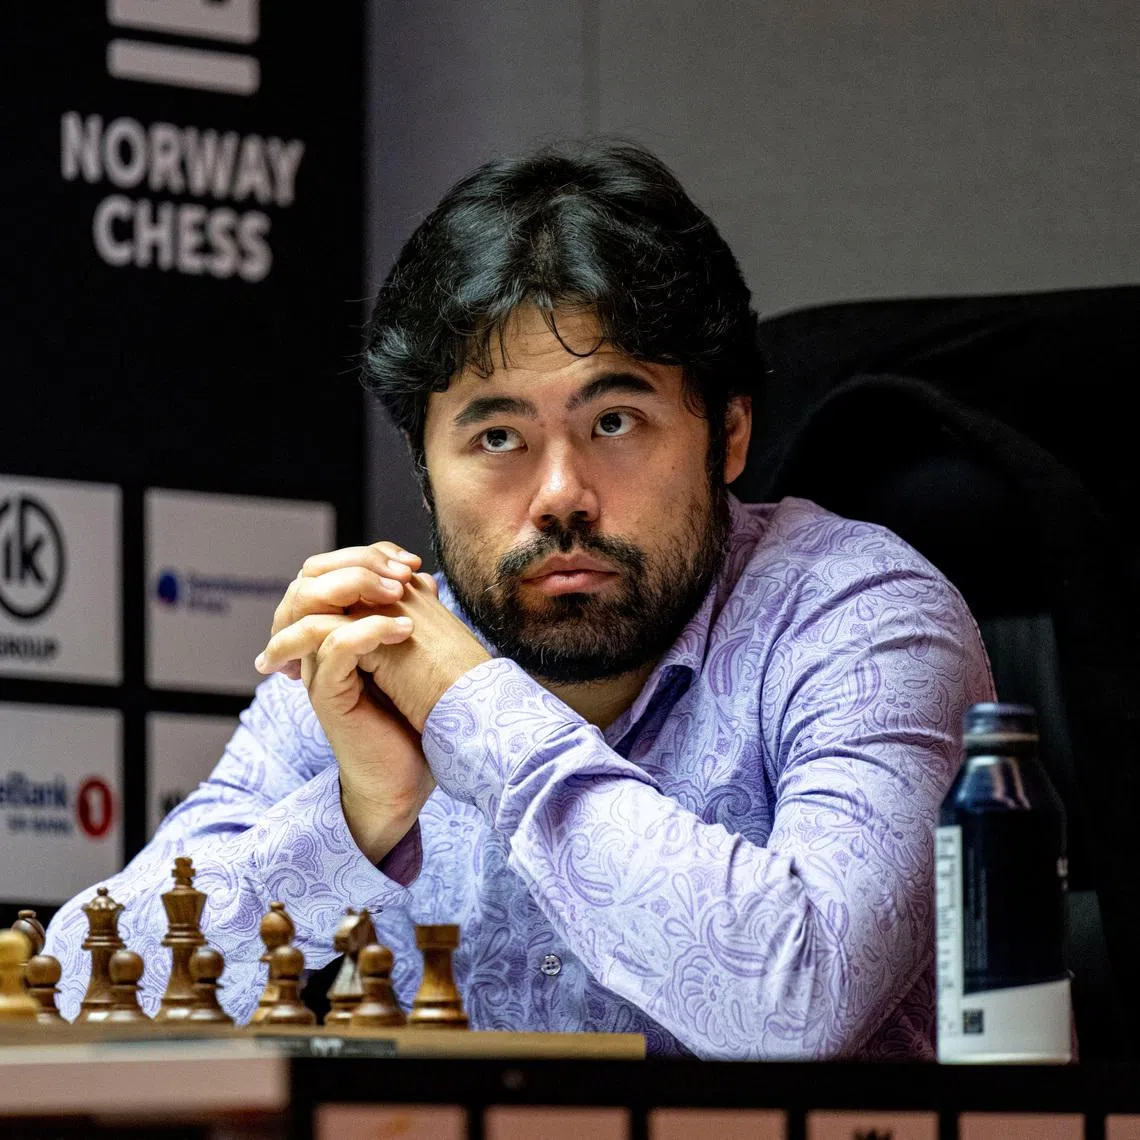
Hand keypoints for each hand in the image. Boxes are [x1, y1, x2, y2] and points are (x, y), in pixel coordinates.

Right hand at [255, 541, 434, 862]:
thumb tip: (420, 575)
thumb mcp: (412, 653)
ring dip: (357, 590)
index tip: (410, 562)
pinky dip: (368, 630)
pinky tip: (403, 631)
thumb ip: (406, 613)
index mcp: (331, 629)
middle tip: (403, 575)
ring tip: (401, 596)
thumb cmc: (412, 717)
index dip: (363, 555)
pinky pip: (333, 647)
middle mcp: (316, 646)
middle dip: (356, 565)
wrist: (407, 777)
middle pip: (306, 580)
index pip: (324, 569)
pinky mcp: (328, 696)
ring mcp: (317, 671)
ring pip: (308, 608)